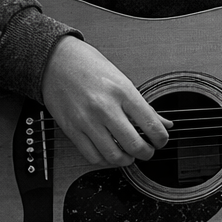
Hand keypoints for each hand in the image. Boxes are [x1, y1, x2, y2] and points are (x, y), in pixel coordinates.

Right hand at [41, 36, 172, 165]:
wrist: (56, 61)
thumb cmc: (90, 67)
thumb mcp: (123, 81)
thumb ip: (144, 106)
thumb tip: (165, 123)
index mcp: (123, 92)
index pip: (151, 125)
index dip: (161, 139)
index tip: (161, 141)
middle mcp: (105, 107)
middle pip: (134, 145)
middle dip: (147, 153)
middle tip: (148, 151)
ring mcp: (87, 120)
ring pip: (113, 156)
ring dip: (126, 160)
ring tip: (130, 155)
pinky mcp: (71, 129)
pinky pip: (92, 156)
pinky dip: (105, 161)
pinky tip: (110, 154)